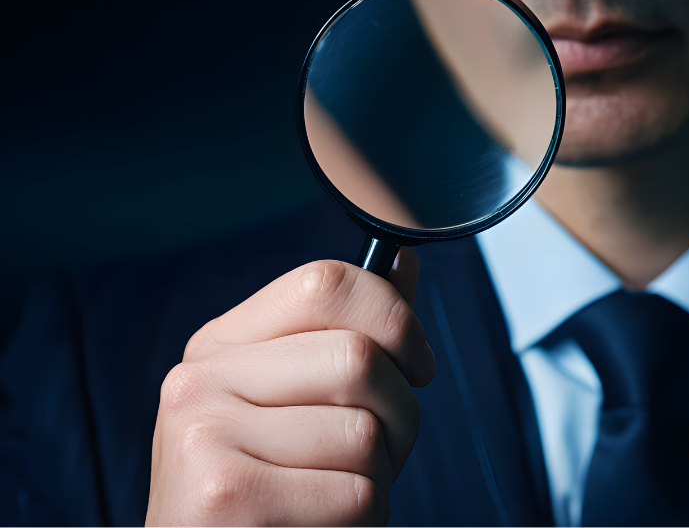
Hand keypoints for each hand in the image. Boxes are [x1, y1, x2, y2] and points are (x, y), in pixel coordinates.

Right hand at [145, 249, 432, 525]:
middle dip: (402, 412)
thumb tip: (405, 261)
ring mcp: (205, 437)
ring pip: (365, 433)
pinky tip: (324, 524)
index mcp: (218, 346)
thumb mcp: (297, 401)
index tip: (416, 364)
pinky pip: (358, 495)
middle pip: (358, 358)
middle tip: (385, 450)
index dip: (396, 318)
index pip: (327, 283)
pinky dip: (367, 520)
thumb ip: (349, 331)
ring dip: (382, 476)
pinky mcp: (226, 498)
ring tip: (340, 493)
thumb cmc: (271, 487)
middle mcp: (200, 381)